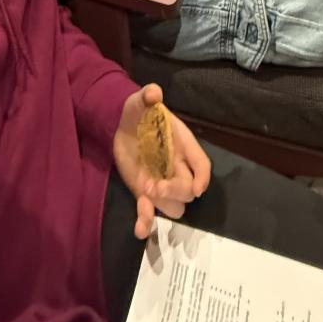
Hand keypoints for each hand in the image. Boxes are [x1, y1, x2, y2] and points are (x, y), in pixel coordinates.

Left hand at [113, 85, 210, 238]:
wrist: (119, 124)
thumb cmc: (138, 112)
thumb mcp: (140, 101)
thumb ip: (148, 96)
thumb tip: (153, 93)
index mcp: (183, 145)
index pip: (202, 165)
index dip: (203, 178)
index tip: (197, 188)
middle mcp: (176, 168)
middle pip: (188, 190)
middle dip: (175, 191)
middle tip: (155, 187)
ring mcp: (161, 183)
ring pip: (174, 205)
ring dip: (162, 204)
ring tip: (144, 194)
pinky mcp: (145, 193)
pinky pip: (151, 213)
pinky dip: (146, 222)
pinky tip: (139, 229)